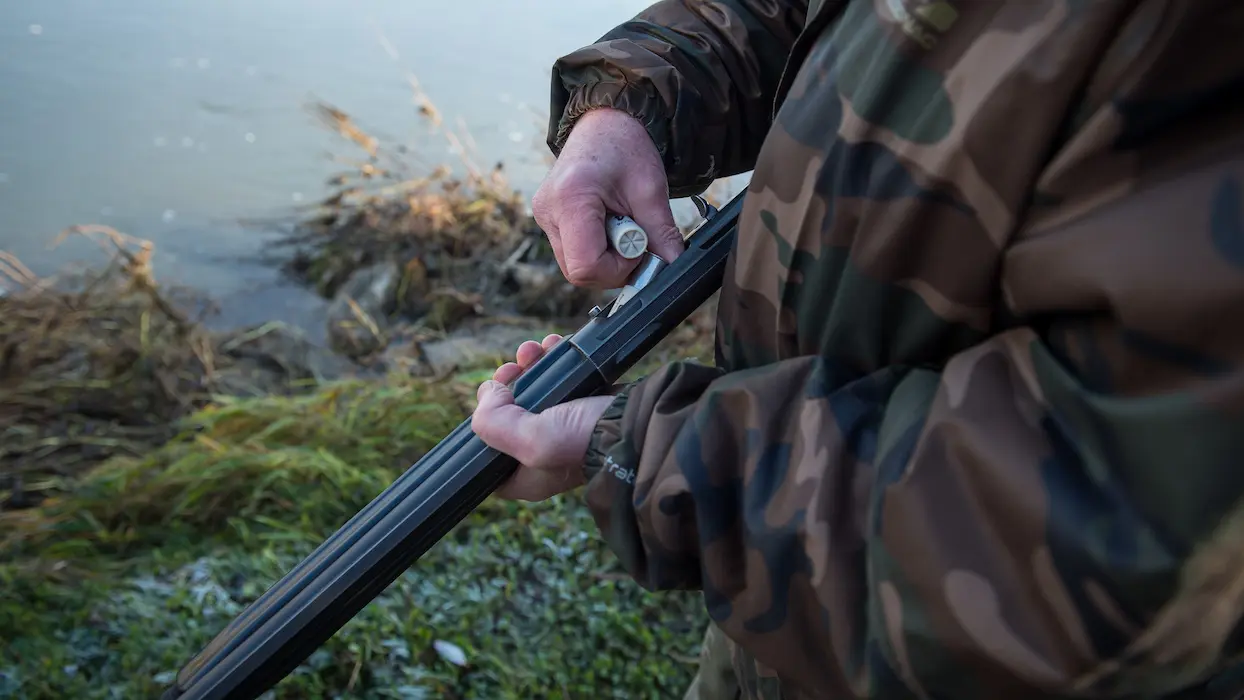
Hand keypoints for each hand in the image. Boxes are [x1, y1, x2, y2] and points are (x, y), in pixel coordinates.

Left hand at [470, 333, 613, 500]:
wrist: (637, 423)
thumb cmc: (586, 440)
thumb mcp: (532, 440)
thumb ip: (495, 423)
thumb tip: (489, 394)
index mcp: (524, 476)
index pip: (485, 455)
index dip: (481, 423)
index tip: (489, 398)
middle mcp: (540, 453)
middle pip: (507, 415)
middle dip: (507, 385)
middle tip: (512, 368)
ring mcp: (561, 429)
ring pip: (532, 393)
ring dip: (529, 366)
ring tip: (534, 350)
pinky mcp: (580, 406)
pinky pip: (556, 381)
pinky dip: (552, 362)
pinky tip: (553, 346)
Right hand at [531, 107, 683, 288]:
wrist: (605, 123)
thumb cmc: (625, 147)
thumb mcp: (651, 190)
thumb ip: (662, 234)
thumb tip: (672, 268)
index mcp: (570, 199)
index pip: (587, 266)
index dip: (619, 268)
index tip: (638, 246)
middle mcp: (548, 212)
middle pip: (580, 272)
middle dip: (615, 265)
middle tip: (635, 236)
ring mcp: (544, 218)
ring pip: (576, 267)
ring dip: (607, 258)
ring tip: (622, 226)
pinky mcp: (549, 222)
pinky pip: (574, 254)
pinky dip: (598, 249)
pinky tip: (609, 226)